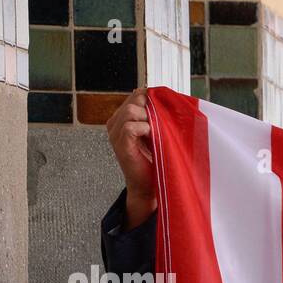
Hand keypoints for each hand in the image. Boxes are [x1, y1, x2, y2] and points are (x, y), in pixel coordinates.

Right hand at [106, 88, 156, 228]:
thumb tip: (164, 98)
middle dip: (152, 108)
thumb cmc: (156, 161)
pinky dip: (145, 129)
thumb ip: (156, 116)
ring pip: (131, 110)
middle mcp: (116, 123)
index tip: (167, 109)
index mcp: (123, 118)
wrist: (149, 187)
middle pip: (134, 100)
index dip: (152, 99)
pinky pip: (130, 126)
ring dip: (149, 119)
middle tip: (164, 123)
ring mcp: (115, 133)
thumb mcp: (157, 133)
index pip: (136, 95)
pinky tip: (153, 138)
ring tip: (158, 133)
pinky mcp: (120, 144)